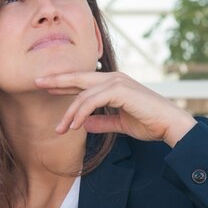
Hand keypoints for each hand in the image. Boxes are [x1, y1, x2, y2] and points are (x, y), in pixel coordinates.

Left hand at [34, 72, 196, 147]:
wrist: (170, 125)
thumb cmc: (149, 123)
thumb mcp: (120, 123)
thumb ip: (102, 122)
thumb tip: (84, 125)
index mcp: (113, 83)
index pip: (83, 81)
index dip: (64, 83)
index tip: (47, 87)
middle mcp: (113, 78)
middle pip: (78, 77)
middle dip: (56, 80)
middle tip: (37, 82)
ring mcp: (117, 82)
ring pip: (82, 94)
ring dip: (69, 113)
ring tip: (59, 129)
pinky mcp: (120, 90)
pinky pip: (92, 101)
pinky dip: (80, 113)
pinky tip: (73, 125)